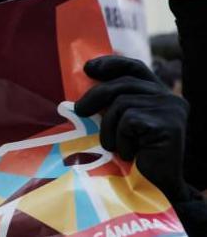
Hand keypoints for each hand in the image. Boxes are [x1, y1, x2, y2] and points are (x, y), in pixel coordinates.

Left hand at [75, 56, 191, 203]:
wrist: (155, 187)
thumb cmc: (135, 156)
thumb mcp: (122, 123)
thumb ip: (113, 103)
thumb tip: (80, 89)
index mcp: (159, 93)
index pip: (135, 67)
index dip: (111, 63)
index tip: (88, 68)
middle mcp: (169, 97)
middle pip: (122, 84)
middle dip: (95, 96)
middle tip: (79, 110)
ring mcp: (170, 109)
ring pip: (121, 104)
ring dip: (109, 129)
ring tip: (115, 147)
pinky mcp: (167, 123)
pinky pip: (127, 122)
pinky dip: (120, 139)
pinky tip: (130, 154)